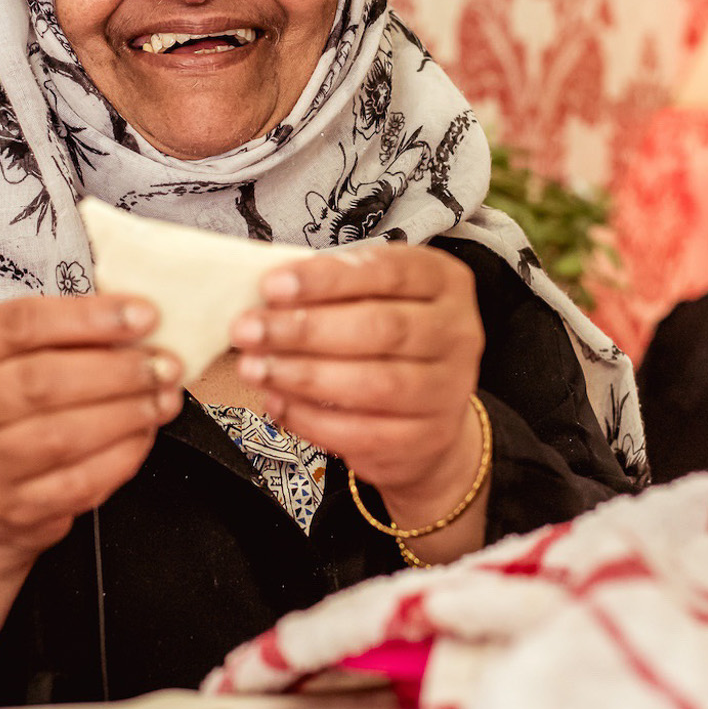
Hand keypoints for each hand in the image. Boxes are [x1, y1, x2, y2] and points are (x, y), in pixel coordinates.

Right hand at [0, 294, 181, 588]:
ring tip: (163, 398)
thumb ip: (56, 332)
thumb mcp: (2, 358)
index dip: (89, 317)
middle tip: (163, 364)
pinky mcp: (13, 508)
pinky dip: (122, 455)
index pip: (20, 325)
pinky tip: (143, 434)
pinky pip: (80, 482)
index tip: (144, 315)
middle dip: (117, 371)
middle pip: (43, 382)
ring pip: (64, 436)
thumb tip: (135, 317)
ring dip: (128, 413)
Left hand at [230, 245, 486, 529]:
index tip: (273, 285)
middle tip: (250, 330)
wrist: (430, 419)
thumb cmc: (391, 343)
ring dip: (303, 375)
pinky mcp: (427, 437)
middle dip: (305, 329)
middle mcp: (457, 332)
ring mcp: (449, 389)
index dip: (327, 278)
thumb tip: (269, 294)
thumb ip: (334, 291)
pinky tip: (279, 402)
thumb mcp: (375, 299)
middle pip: (380, 328)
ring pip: (372, 383)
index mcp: (444, 282)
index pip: (388, 271)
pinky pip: (363, 430)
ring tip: (256, 368)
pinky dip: (312, 418)